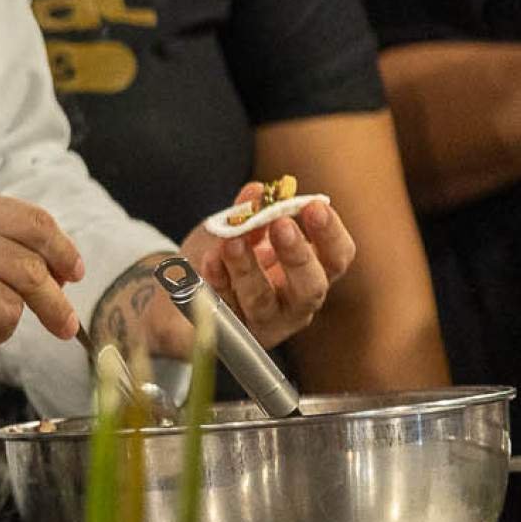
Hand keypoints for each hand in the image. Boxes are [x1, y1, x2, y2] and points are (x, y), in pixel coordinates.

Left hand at [173, 181, 354, 349]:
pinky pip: (223, 306)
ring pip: (261, 301)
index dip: (331, 234)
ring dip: (248, 268)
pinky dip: (215, 280)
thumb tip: (258, 192)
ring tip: (233, 241)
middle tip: (282, 225)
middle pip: (310, 287)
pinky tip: (209, 259)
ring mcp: (262, 321)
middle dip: (297, 255)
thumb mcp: (240, 229)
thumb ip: (250, 213)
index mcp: (311, 273)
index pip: (336, 258)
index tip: (315, 206)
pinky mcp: (228, 329)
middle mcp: (294, 302)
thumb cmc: (228, 254)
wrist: (184, 287)